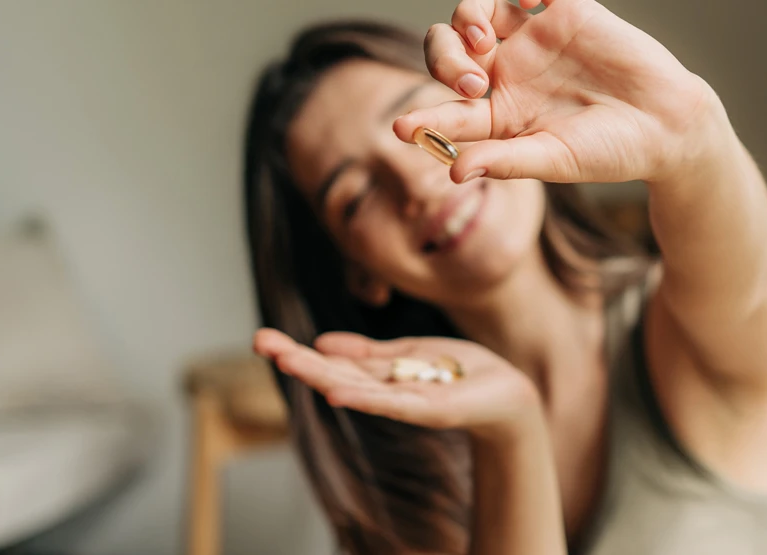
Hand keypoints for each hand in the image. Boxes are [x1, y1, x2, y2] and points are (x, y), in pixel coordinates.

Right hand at [253, 329, 542, 441]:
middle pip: (334, 373)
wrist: (507, 393)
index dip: (298, 350)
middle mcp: (385, 390)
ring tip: (285, 360)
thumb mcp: (409, 353)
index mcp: (379, 375)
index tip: (263, 338)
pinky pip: (391, 403)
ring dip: (318, 374)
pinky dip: (363, 396)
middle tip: (258, 342)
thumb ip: (369, 352)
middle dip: (296, 359)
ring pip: (355, 386)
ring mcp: (404, 402)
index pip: (331, 361)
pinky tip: (335, 390)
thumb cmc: (460, 372)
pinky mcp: (430, 409)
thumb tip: (322, 342)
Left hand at [393, 0, 730, 185]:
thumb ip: (506, 160)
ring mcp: (532, 39)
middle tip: (472, 82)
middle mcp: (507, 74)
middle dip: (444, 61)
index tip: (400, 128)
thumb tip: (453, 171)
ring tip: (483, 40)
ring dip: (465, 20)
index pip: (449, 113)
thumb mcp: (555, 159)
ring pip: (474, 14)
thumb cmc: (611, 151)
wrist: (667, 125)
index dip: (423, 119)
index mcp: (499, 116)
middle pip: (448, 53)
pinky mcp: (564, 10)